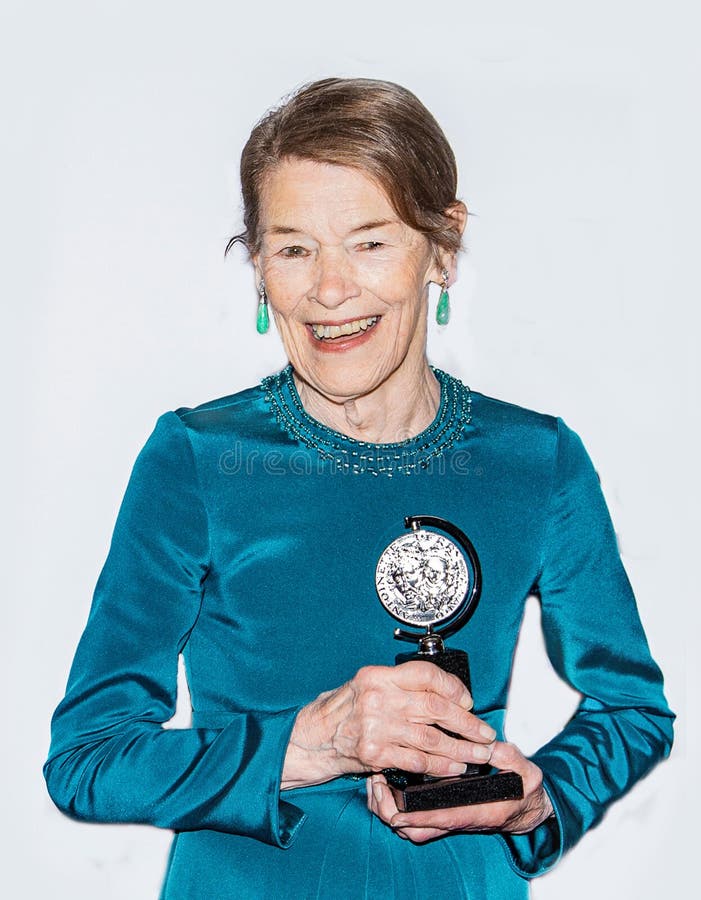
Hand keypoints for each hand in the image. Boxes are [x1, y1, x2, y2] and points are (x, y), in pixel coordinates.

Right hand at [281, 661, 496, 789]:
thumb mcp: (367, 685)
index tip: (468, 701)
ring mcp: (376, 727)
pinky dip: (439, 766)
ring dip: (460, 749)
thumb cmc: (343, 711)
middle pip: (435, 708)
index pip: (426, 675)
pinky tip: (454, 768)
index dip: (453, 687)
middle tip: (485, 733)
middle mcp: (378, 698)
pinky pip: (416, 760)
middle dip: (467, 723)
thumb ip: (400, 686)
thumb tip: (445, 694)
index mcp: (378, 676)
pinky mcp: (375, 754)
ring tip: (479, 754)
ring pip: (430, 738)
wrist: (313, 738)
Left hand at [366, 741, 553, 842]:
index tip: (394, 802)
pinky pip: (415, 823)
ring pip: (412, 829)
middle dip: (391, 812)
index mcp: (478, 811)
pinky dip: (397, 812)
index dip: (415, 814)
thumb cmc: (524, 789)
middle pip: (416, 830)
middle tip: (376, 785)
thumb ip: (510, 759)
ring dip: (390, 811)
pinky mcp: (444, 815)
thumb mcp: (526, 771)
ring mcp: (450, 819)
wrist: (526, 806)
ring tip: (376, 784)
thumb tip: (493, 747)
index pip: (442, 817)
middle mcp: (459, 819)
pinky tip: (388, 788)